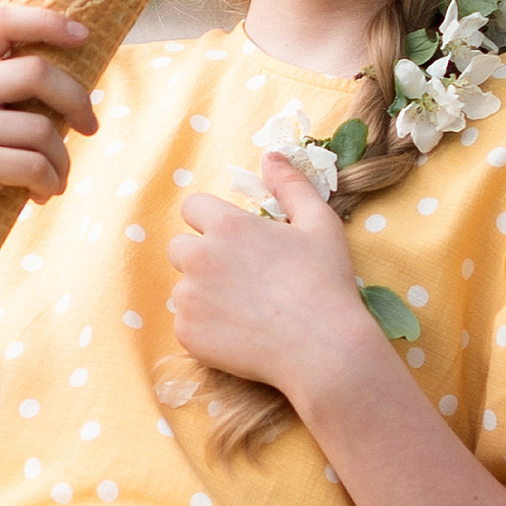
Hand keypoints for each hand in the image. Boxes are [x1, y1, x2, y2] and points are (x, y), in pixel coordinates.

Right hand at [0, 0, 96, 270]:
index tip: (84, 36)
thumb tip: (79, 75)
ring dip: (62, 160)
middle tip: (90, 126)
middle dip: (77, 100)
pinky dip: (50, 184)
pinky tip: (39, 195)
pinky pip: (36, 165)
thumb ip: (6, 92)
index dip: (48, 21)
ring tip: (53, 179)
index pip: (3, 20)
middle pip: (37, 71)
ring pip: (43, 128)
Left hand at [167, 147, 390, 401]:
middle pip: (179, 248)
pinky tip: (241, 334)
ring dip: (204, 295)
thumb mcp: (319, 224)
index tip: (235, 241)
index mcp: (227, 226)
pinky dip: (205, 329)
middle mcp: (199, 257)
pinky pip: (185, 324)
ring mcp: (189, 298)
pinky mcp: (186, 334)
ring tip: (247, 310)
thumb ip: (291, 185)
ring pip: (183, 288)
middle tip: (242, 279)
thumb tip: (271, 155)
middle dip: (202, 258)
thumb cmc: (326, 283)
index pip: (192, 207)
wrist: (324, 349)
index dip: (211, 221)